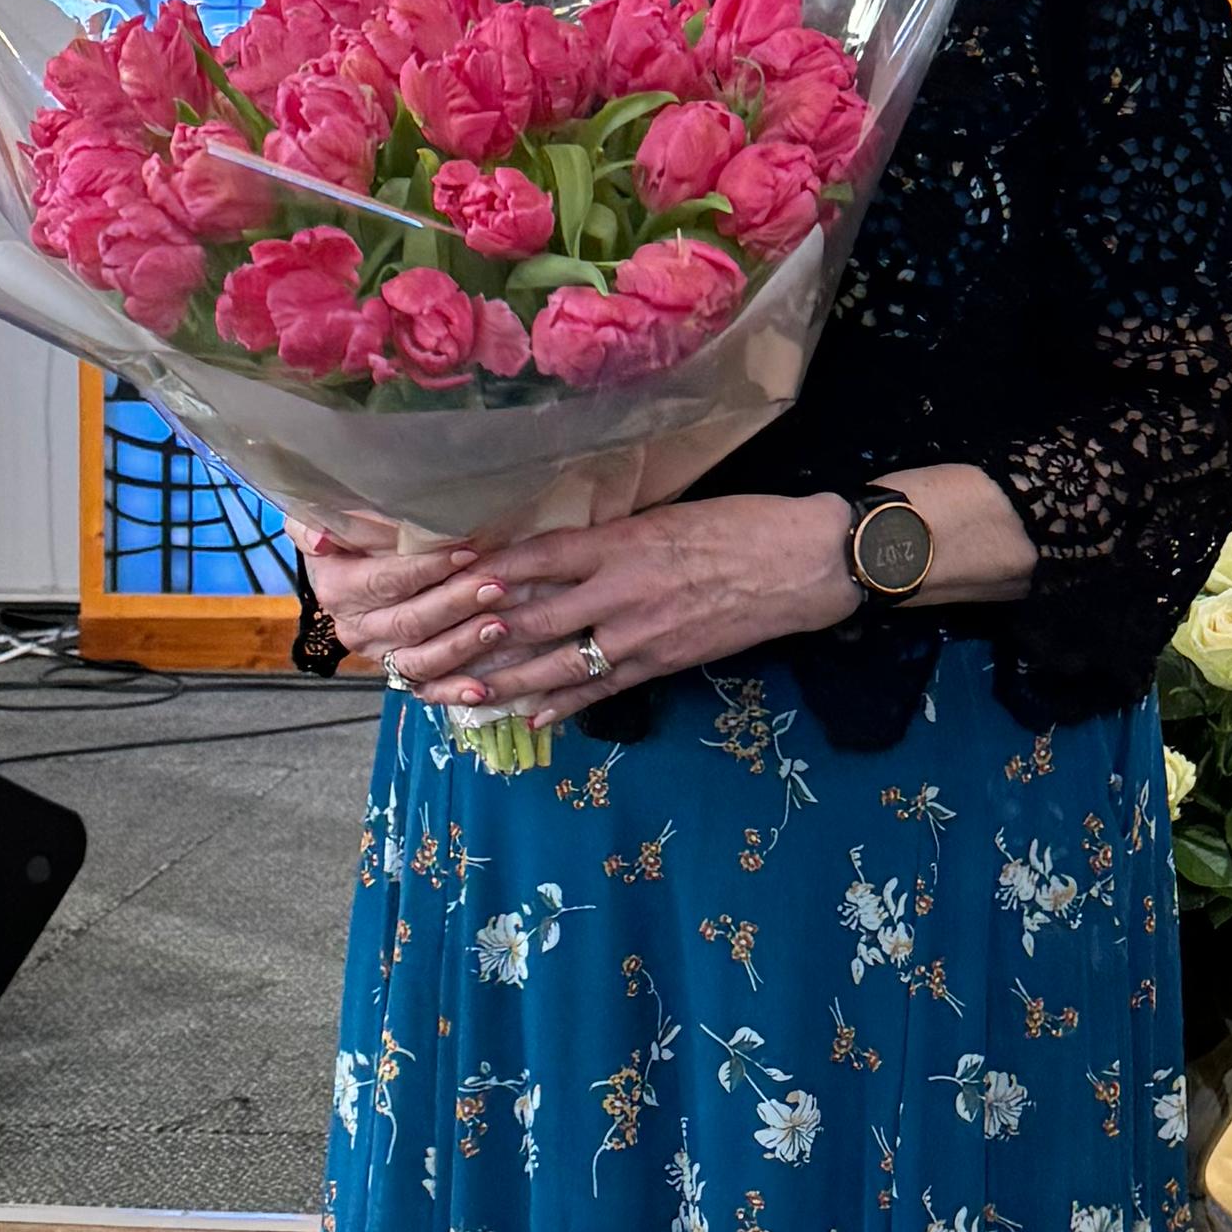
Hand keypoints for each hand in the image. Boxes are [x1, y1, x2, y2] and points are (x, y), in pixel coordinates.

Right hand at [292, 506, 516, 698]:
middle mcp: (356, 628)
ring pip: (420, 660)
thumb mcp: (335, 515)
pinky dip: (454, 692)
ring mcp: (380, 655)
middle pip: (409, 622)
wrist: (356, 563)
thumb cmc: (355, 532)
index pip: (386, 582)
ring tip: (499, 626)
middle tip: (496, 586)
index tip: (467, 552)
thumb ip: (331, 520)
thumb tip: (320, 538)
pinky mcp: (402, 673)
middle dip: (456, 604)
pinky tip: (482, 689)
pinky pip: (427, 690)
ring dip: (462, 645)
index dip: (427, 569)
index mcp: (338, 588)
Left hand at [456, 495, 860, 722]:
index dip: (486, 572)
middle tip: (427, 653)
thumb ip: (614, 536)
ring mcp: (640, 633)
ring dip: (504, 682)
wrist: (804, 563)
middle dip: (475, 639)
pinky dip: (564, 706)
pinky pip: (602, 689)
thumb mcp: (668, 514)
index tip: (442, 581)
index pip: (537, 557)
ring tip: (459, 694)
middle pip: (531, 620)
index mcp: (621, 542)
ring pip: (558, 663)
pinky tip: (530, 717)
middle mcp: (620, 590)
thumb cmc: (742, 524)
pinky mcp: (662, 663)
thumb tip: (563, 550)